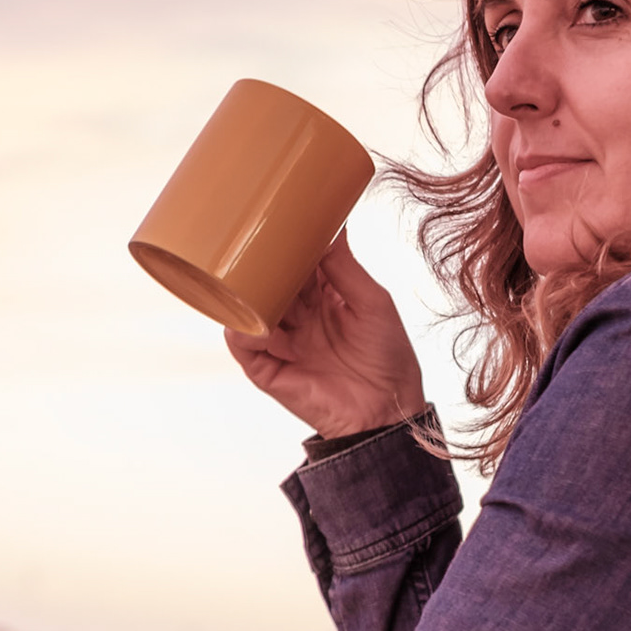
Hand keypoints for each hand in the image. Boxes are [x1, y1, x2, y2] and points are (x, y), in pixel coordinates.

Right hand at [224, 229, 425, 437]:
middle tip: (263, 243)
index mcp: (323, 300)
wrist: (388, 411)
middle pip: (272, 283)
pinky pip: (244, 346)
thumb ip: (346, 268)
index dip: (292, 245)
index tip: (284, 218)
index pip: (298, 265)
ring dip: (251, 293)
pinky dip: (243, 332)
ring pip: (252, 309)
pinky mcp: (269, 370)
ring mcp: (281, 344)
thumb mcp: (373, 303)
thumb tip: (332, 227)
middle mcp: (298, 319)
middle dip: (267, 264)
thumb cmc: (388, 359)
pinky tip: (252, 322)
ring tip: (254, 278)